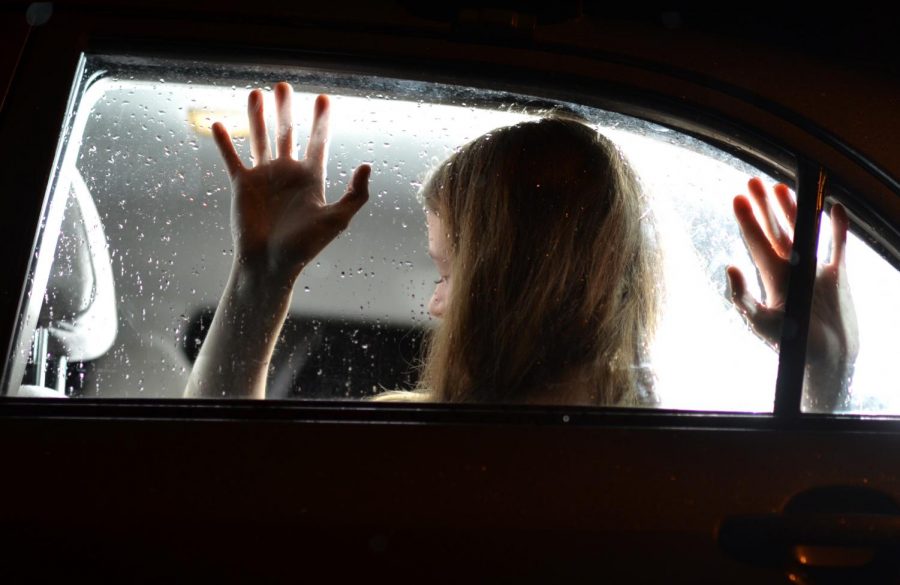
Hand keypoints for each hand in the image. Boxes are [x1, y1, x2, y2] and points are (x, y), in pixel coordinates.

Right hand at [212, 82, 369, 283]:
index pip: (318, 142)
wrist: (270, 265)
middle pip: (287, 133)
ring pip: (260, 139)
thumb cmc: (305, 247)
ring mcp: (264, 177)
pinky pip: (232, 158)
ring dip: (257, 117)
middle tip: (283, 85)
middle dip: (286, 110)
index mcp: (311, 179)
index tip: (324, 98)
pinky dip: (225, 142)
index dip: (321, 121)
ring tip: (255, 93)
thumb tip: (366, 165)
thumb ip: (355, 195)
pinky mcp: (242, 185)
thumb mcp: (337, 220)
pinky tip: (219, 123)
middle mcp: (287, 174)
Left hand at [726, 178, 858, 409]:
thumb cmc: (791, 346)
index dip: (747, 220)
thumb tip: (729, 267)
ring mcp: (814, 269)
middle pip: (774, 230)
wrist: (826, 360)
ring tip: (782, 187)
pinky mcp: (838, 275)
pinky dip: (837, 227)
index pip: (756, 242)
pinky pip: (837, 244)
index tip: (737, 197)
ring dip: (793, 210)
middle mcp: (790, 269)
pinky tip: (834, 207)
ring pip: (802, 231)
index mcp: (771, 277)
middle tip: (753, 181)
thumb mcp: (761, 322)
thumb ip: (742, 297)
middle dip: (764, 207)